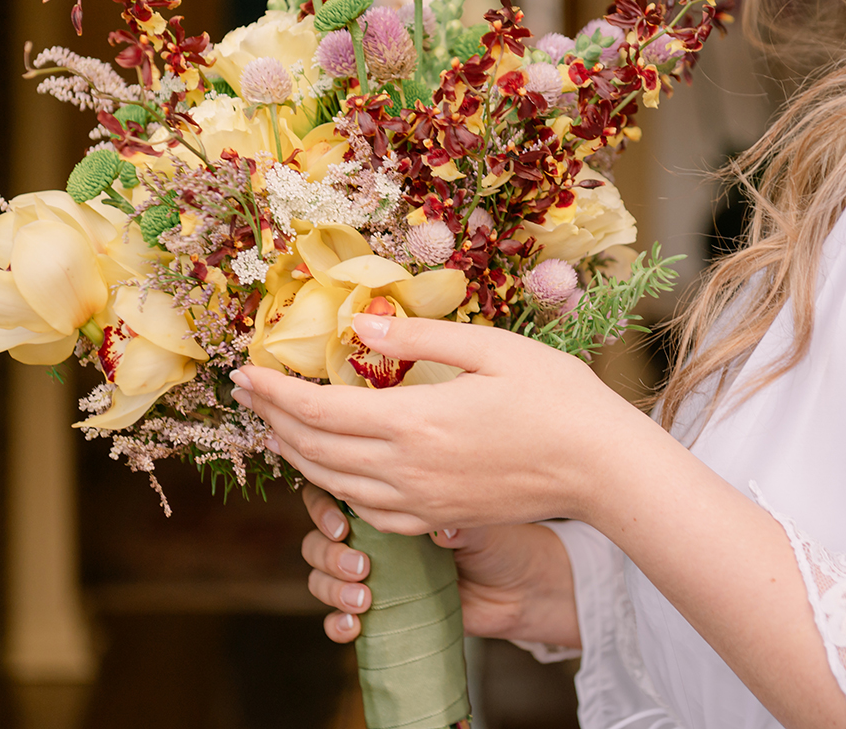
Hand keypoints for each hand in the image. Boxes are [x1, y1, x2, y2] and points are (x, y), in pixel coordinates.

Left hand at [232, 314, 662, 533]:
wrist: (602, 469)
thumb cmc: (557, 397)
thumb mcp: (491, 348)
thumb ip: (417, 337)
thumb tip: (357, 323)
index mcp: (414, 422)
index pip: (318, 409)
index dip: (273, 392)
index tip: (243, 373)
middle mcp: (406, 471)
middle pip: (314, 451)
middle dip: (273, 421)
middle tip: (249, 395)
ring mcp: (419, 503)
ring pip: (333, 486)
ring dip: (297, 456)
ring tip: (278, 427)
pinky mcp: (436, 522)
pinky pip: (366, 510)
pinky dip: (335, 487)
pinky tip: (333, 469)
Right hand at [300, 484, 580, 646]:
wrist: (520, 590)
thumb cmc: (500, 543)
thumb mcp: (482, 527)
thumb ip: (459, 525)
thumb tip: (441, 532)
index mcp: (390, 503)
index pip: (334, 492)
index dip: (322, 508)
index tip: (341, 526)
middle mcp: (374, 536)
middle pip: (319, 539)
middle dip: (329, 555)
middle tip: (363, 568)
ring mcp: (374, 575)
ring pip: (321, 576)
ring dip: (331, 589)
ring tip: (364, 601)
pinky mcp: (381, 612)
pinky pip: (338, 619)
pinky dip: (336, 624)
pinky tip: (353, 628)